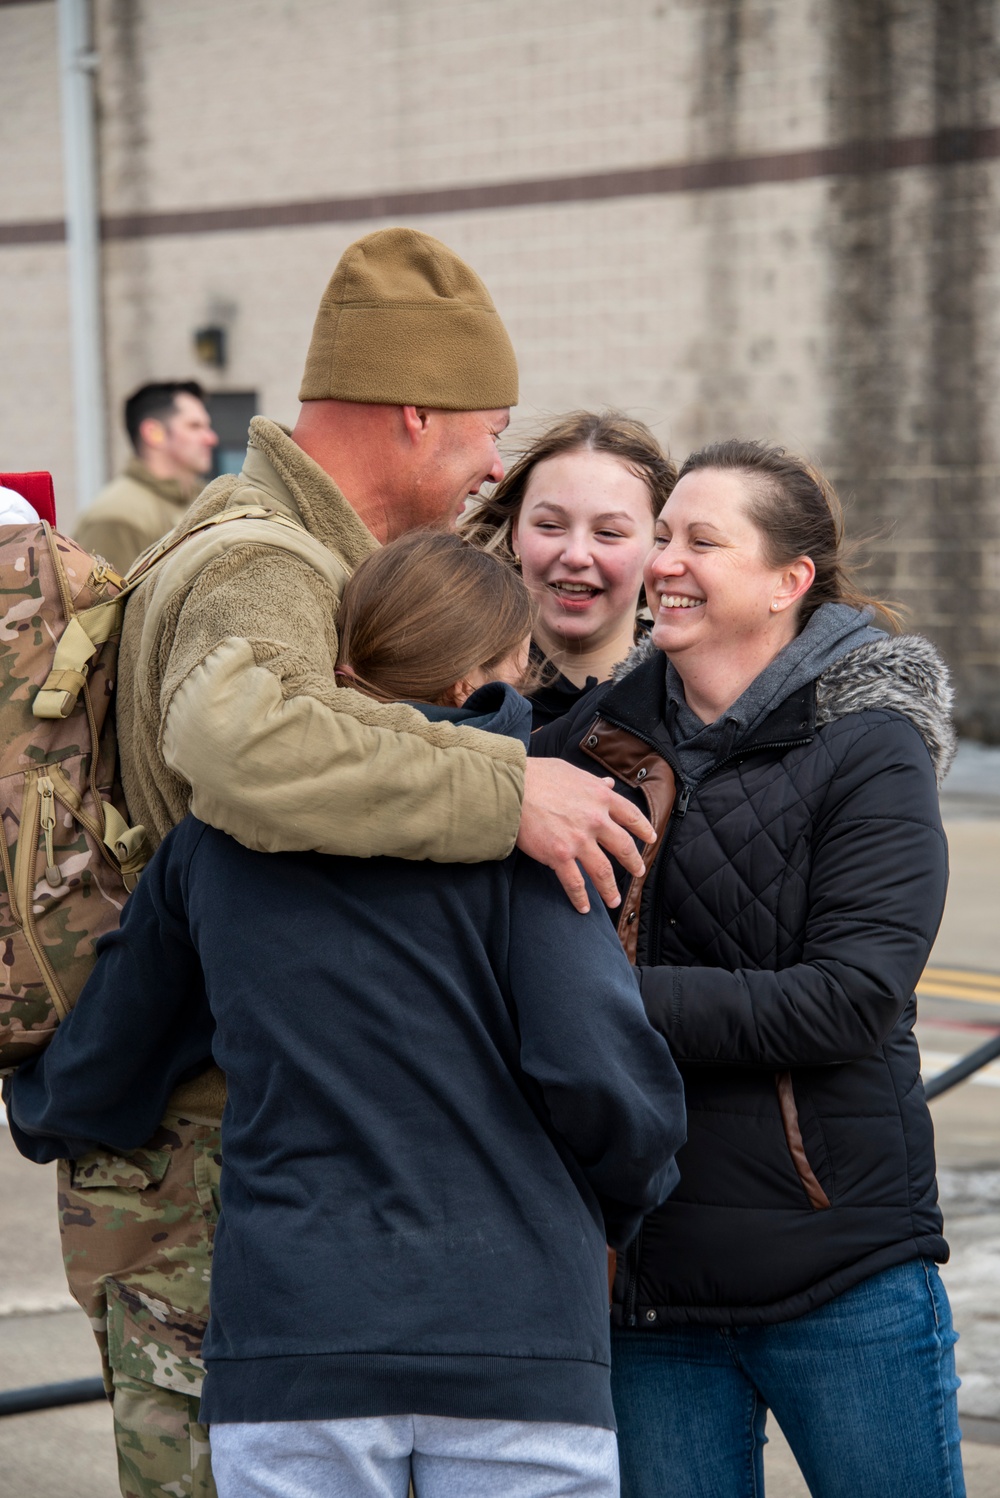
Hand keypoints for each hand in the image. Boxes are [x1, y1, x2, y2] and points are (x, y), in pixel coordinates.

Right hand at [517, 759, 653, 913]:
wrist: (511, 786)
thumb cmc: (537, 775)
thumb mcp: (572, 772)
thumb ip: (593, 782)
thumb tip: (608, 785)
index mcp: (601, 797)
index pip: (632, 816)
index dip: (644, 829)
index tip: (650, 838)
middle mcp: (595, 820)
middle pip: (623, 847)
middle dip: (634, 863)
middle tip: (638, 872)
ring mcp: (579, 840)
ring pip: (603, 871)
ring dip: (610, 889)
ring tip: (614, 900)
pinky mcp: (559, 856)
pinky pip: (575, 883)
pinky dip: (580, 898)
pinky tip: (584, 907)